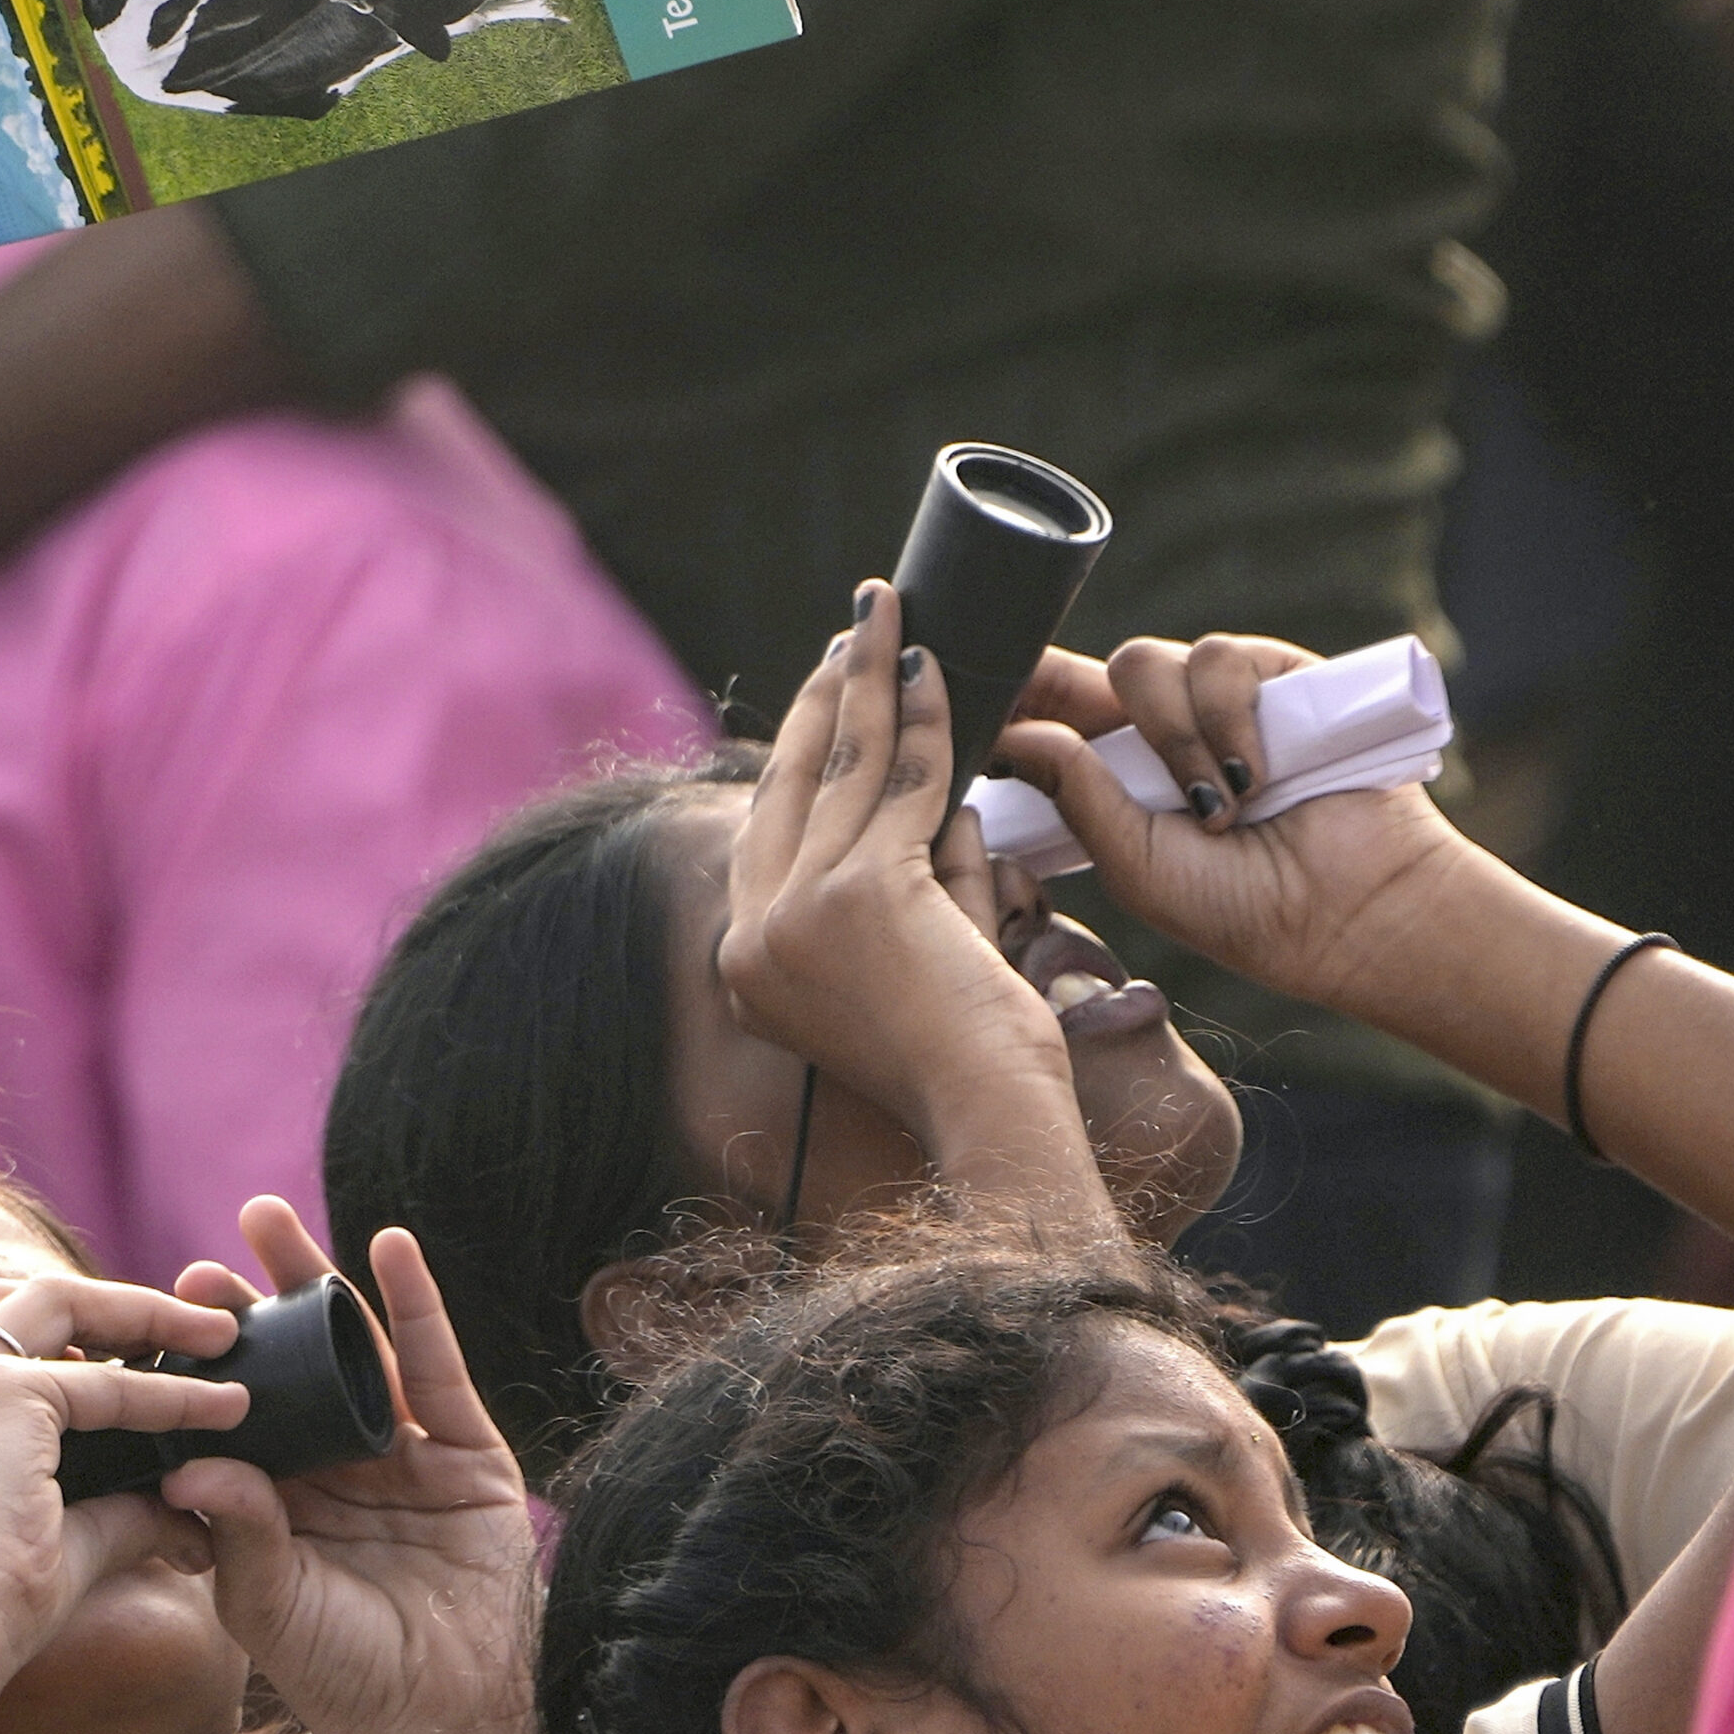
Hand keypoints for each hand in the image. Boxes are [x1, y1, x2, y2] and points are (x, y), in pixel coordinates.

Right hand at [0, 1269, 240, 1681]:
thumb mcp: (49, 1541)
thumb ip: (115, 1513)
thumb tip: (187, 1518)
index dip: (44, 1345)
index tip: (110, 1363)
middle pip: (4, 1297)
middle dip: (94, 1304)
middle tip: (172, 1329)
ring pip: (54, 1300)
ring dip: (142, 1311)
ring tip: (214, 1334)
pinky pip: (104, 1382)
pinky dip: (171, 1391)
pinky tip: (222, 1405)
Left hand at [163, 1205, 540, 1733]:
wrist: (444, 1724)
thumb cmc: (345, 1676)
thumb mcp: (270, 1606)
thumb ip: (239, 1535)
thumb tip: (187, 1466)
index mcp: (277, 1501)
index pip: (230, 1417)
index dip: (192, 1369)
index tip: (143, 1320)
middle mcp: (334, 1468)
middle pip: (286, 1369)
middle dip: (246, 1309)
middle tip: (200, 1260)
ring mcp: (403, 1455)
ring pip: (354, 1352)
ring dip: (317, 1283)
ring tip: (268, 1222)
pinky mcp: (466, 1452)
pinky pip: (437, 1368)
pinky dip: (416, 1306)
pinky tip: (391, 1248)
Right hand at [719, 583, 1077, 1150]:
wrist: (986, 1115)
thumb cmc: (965, 1060)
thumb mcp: (903, 965)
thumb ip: (899, 886)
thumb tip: (935, 796)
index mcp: (747, 963)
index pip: (766, 826)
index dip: (796, 745)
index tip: (825, 686)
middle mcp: (754, 935)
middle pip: (791, 781)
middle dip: (823, 691)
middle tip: (854, 627)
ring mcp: (800, 913)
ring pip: (842, 768)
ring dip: (868, 679)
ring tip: (889, 618)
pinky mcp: (862, 893)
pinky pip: (900, 783)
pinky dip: (924, 719)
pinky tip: (935, 670)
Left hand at [994, 636, 1470, 1018]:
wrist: (1354, 912)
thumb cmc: (1243, 906)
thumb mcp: (1136, 862)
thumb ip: (1077, 795)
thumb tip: (1019, 734)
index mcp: (1113, 775)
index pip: (1043, 714)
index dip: (1008, 698)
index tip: (965, 693)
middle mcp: (1157, 729)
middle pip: (1078, 670)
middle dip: (1056, 687)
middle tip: (1067, 730)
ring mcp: (1214, 699)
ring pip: (1141, 663)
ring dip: (1171, 739)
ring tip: (1218, 808)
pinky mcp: (1274, 675)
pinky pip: (1217, 658)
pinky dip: (1226, 716)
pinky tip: (1253, 776)